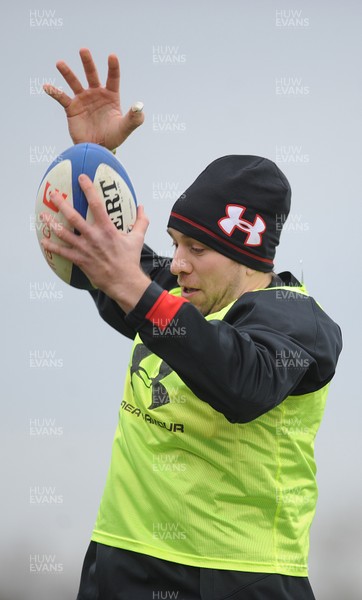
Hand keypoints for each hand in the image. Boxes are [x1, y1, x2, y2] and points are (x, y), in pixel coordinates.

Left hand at [40, 175, 150, 310]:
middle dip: (61, 203)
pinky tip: (43, 241)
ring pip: (63, 233)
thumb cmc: (130, 260)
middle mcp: (94, 236)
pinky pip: (62, 252)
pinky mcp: (80, 260)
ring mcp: (85, 248)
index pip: (96, 204)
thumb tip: (142, 207)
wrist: (124, 281)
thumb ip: (141, 221)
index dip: (88, 189)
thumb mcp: (138, 238)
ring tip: (43, 215)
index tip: (81, 178)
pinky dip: (52, 247)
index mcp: (107, 229)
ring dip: (51, 224)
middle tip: (52, 194)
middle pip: (73, 216)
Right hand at [43, 48, 143, 149]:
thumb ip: (135, 118)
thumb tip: (139, 106)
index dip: (113, 67)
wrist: (98, 149)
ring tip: (60, 63)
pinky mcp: (72, 108)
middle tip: (83, 50)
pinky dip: (54, 92)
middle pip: (91, 74)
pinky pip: (61, 98)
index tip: (112, 56)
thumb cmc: (114, 138)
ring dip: (67, 73)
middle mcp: (96, 94)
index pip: (112, 78)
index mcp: (110, 96)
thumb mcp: (126, 128)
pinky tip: (46, 86)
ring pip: (74, 82)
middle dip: (88, 62)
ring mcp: (83, 100)